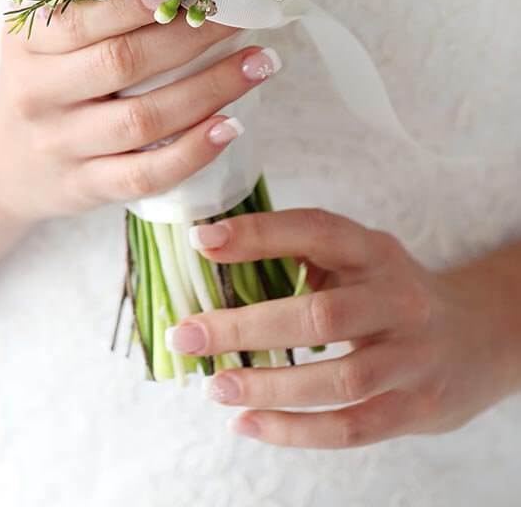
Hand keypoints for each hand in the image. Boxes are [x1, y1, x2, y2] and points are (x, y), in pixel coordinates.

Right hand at [0, 0, 281, 223]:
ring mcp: (63, 147)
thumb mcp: (36, 39)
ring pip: (143, 120)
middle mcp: (38, 96)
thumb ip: (82, 5)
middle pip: (121, 64)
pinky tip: (231, 127)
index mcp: (27, 46)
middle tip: (241, 18)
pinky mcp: (87, 187)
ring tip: (259, 64)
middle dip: (190, 38)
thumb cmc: (37, 84)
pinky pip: (145, 175)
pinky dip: (192, 152)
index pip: (80, 20)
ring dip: (210, 90)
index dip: (134, 4)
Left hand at [166, 209, 520, 447]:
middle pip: (320, 315)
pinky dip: (294, 431)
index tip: (202, 241)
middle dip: (245, 327)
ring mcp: (412, 357)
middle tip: (186, 334)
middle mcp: (399, 299)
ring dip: (266, 386)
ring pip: (336, 379)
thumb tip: (215, 261)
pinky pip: (351, 427)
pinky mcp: (417, 407)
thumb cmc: (390, 292)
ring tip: (214, 386)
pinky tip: (247, 424)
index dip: (260, 234)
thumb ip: (306, 259)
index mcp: (375, 251)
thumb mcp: (360, 259)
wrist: (477, 336)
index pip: (316, 231)